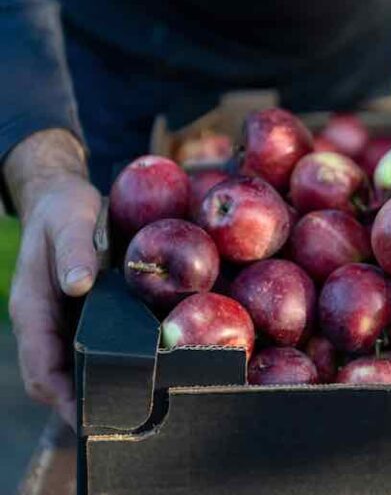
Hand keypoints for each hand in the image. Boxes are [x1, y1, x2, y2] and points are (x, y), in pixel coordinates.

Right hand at [5, 129, 100, 427]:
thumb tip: (78, 285)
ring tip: (127, 406)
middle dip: (78, 403)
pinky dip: (100, 366)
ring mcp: (58, 321)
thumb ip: (74, 250)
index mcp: (32, 307)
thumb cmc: (64, 209)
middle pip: (52, 377)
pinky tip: (130, 372)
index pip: (40, 365)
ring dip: (89, 389)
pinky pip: (83, 350)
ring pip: (67, 368)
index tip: (87, 415)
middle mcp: (43, 321)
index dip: (61, 395)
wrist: (62, 199)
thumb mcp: (70, 220)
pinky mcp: (76, 315)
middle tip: (118, 420)